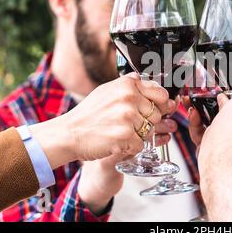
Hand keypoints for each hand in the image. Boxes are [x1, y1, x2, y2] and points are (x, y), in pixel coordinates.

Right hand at [30, 73, 175, 168]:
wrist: (69, 133)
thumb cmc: (89, 114)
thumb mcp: (109, 90)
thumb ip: (132, 87)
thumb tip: (160, 91)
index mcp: (128, 85)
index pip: (162, 95)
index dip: (161, 105)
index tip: (154, 111)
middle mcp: (129, 98)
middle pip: (157, 115)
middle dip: (147, 123)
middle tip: (127, 125)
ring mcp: (128, 117)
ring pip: (150, 131)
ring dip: (138, 136)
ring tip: (118, 132)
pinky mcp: (125, 136)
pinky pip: (141, 145)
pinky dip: (131, 147)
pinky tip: (116, 141)